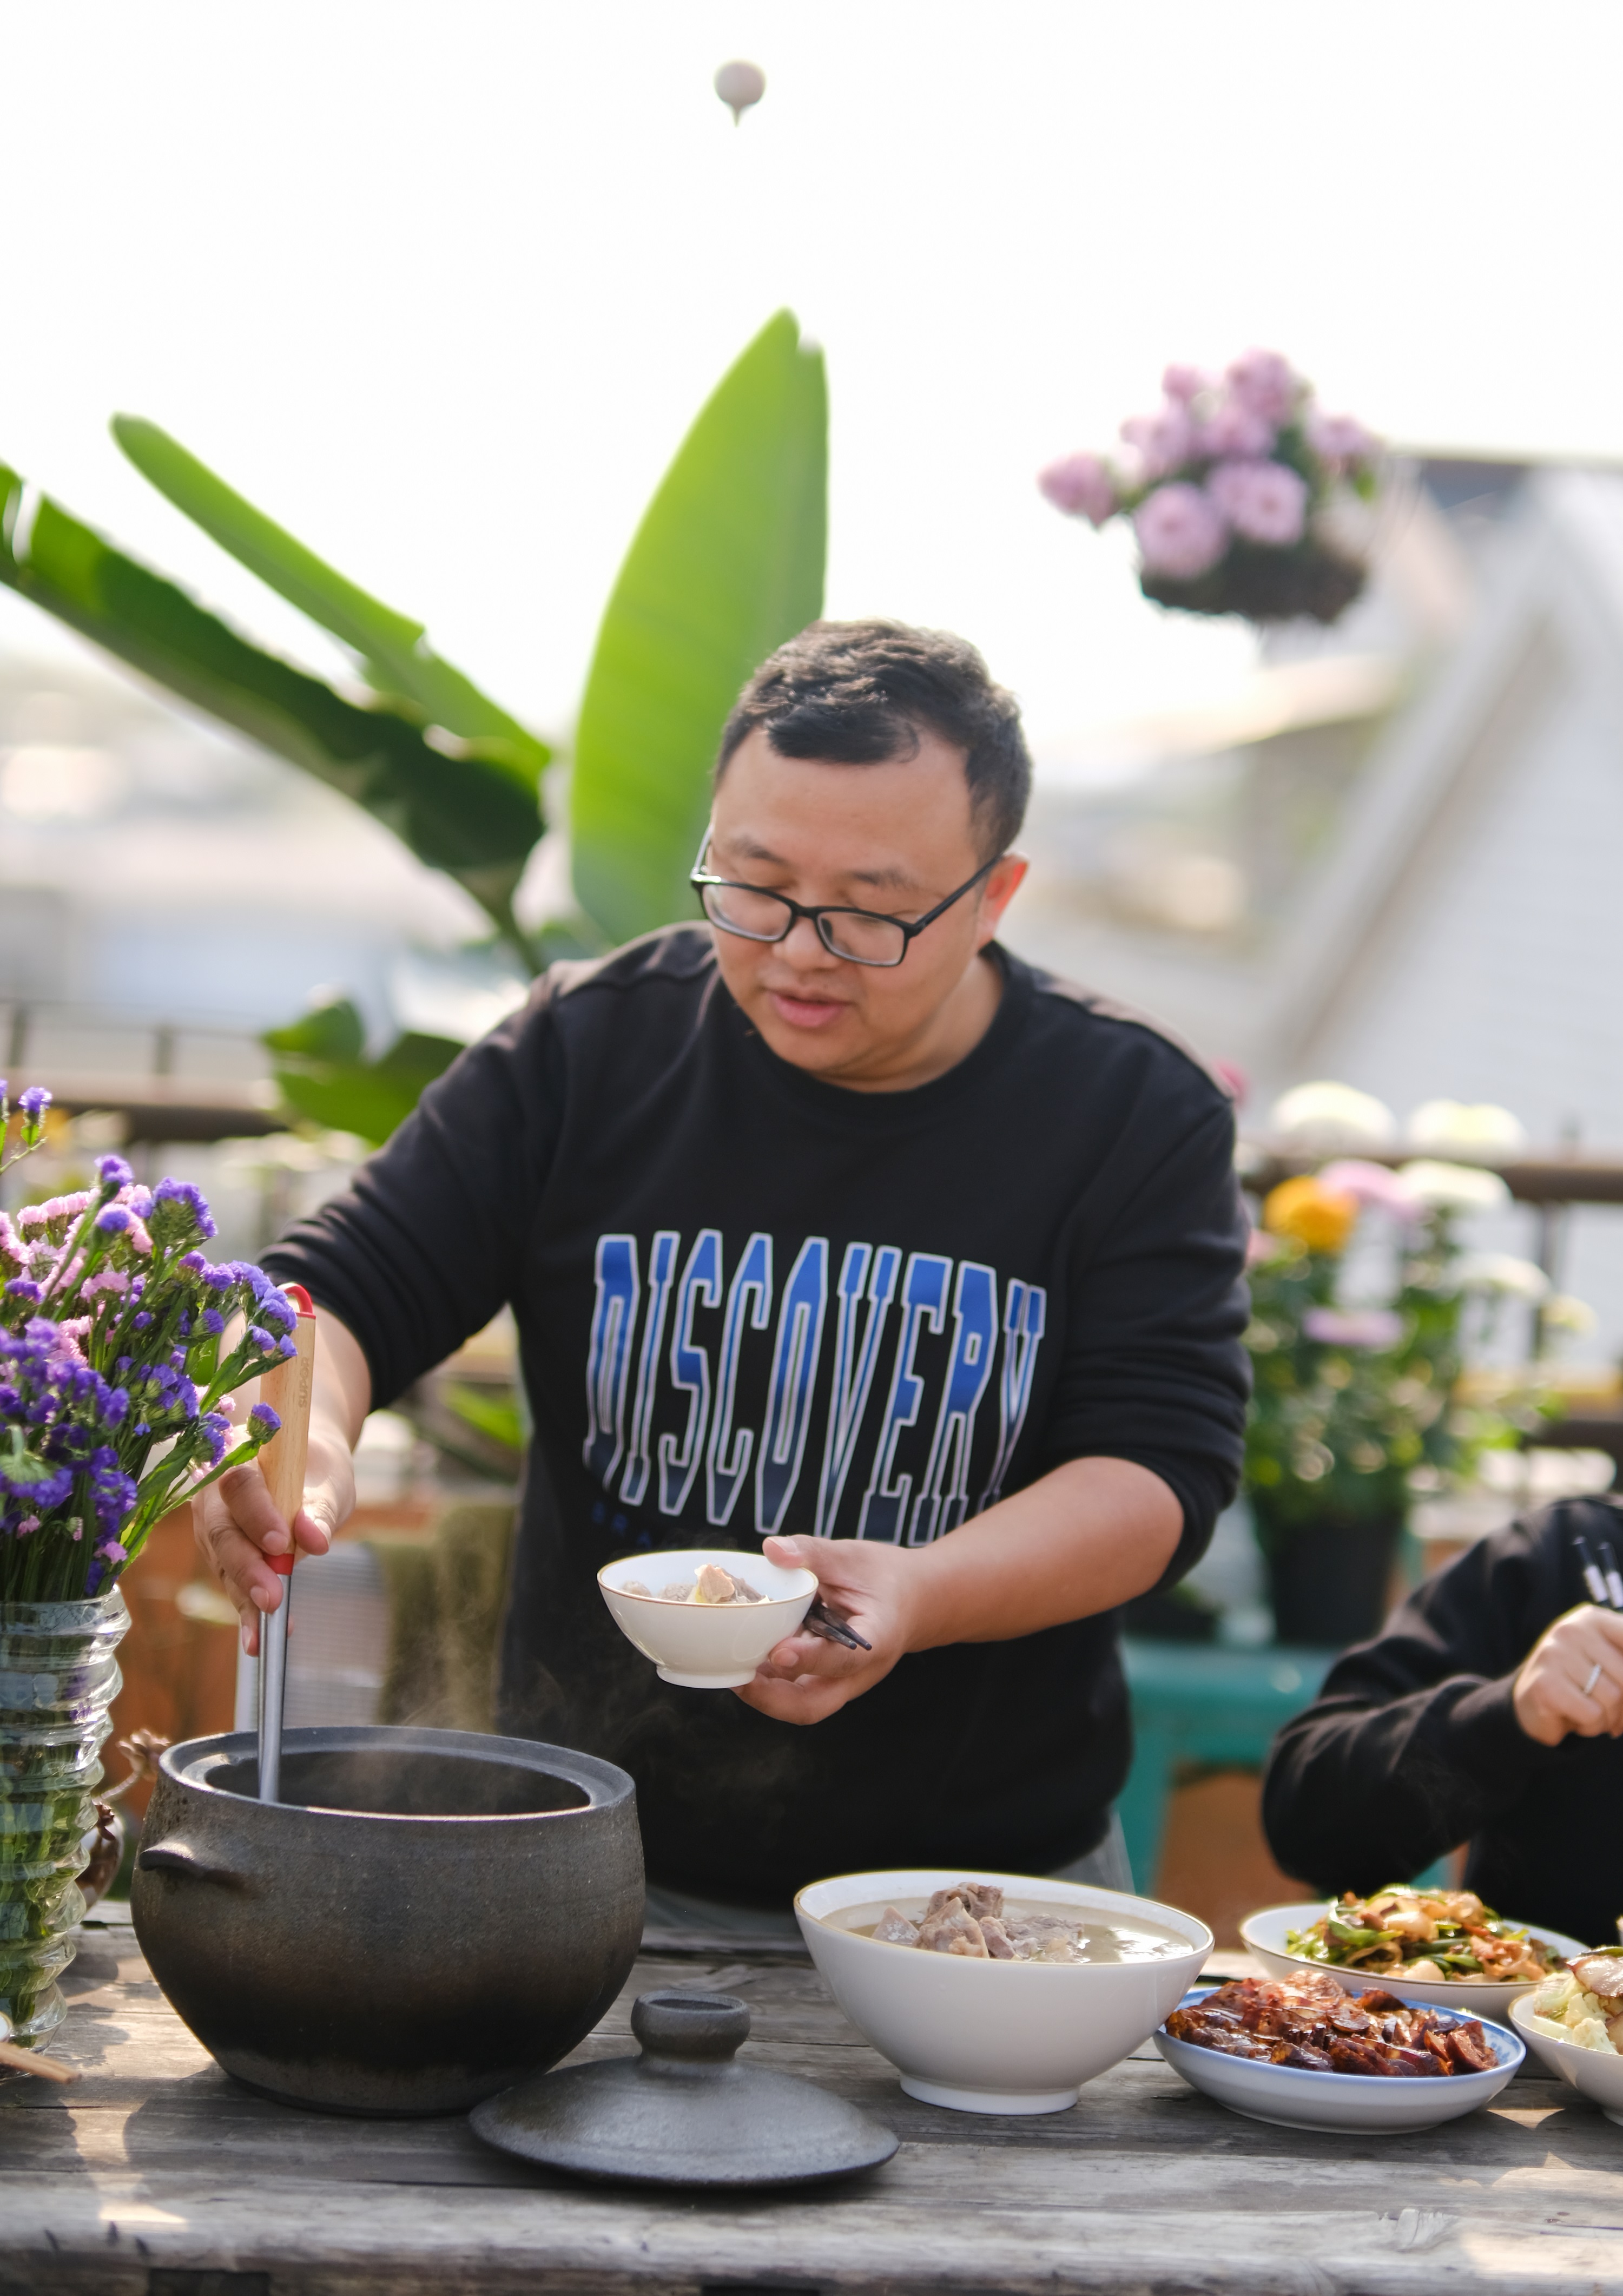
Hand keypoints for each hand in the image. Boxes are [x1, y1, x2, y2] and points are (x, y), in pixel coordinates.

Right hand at [193, 1417, 354, 1655]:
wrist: (302, 1466)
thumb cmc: (315, 1469)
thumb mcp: (328, 1482)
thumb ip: (319, 1508)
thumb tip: (314, 1541)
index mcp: (240, 1455)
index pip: (241, 1485)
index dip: (258, 1515)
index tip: (281, 1544)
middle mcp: (215, 1491)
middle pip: (222, 1531)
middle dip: (247, 1568)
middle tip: (272, 1598)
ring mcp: (212, 1524)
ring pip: (223, 1563)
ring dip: (243, 1598)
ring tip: (262, 1634)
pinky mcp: (219, 1554)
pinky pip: (231, 1583)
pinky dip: (246, 1612)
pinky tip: (256, 1640)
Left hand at [732, 1536, 927, 1724]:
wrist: (912, 1600)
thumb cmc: (882, 1577)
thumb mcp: (852, 1556)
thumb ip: (813, 1552)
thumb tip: (771, 1548)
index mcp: (877, 1640)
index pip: (843, 1659)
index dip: (810, 1659)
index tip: (779, 1650)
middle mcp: (857, 1673)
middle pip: (813, 1706)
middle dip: (771, 1700)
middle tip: (738, 1677)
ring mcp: (839, 1681)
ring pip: (799, 1705)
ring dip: (763, 1693)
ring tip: (727, 1667)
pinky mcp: (822, 1678)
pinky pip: (792, 1688)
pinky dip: (766, 1679)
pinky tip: (740, 1656)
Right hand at [1513, 1604, 1622, 1744]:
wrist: (1530, 1703)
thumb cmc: (1580, 1682)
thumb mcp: (1609, 1662)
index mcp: (1591, 1618)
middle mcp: (1571, 1630)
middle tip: (1618, 1717)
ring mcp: (1554, 1655)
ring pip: (1612, 1698)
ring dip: (1609, 1718)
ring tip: (1592, 1715)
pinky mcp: (1545, 1685)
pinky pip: (1592, 1714)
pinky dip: (1590, 1726)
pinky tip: (1574, 1719)